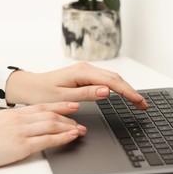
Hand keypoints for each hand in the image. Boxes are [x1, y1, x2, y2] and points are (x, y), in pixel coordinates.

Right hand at [0, 102, 86, 169]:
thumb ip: (14, 120)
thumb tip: (26, 123)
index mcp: (15, 113)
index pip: (43, 106)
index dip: (60, 106)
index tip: (72, 106)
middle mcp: (21, 119)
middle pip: (51, 115)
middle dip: (68, 119)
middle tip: (80, 122)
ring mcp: (22, 131)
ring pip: (52, 125)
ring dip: (69, 127)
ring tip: (80, 130)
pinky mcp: (22, 145)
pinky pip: (47, 140)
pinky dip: (62, 137)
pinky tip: (72, 136)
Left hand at [5, 62, 148, 108]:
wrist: (29, 86)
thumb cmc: (42, 92)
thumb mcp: (64, 97)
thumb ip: (87, 94)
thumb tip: (108, 92)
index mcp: (82, 72)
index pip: (112, 82)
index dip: (128, 92)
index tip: (139, 101)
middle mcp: (86, 69)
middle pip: (116, 78)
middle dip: (131, 91)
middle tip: (144, 104)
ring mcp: (86, 71)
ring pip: (112, 78)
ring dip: (126, 89)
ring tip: (137, 101)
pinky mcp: (85, 75)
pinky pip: (106, 79)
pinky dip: (117, 87)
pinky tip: (122, 93)